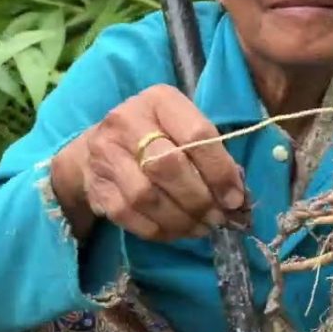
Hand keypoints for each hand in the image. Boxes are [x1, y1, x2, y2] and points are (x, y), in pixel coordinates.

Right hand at [50, 84, 246, 241]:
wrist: (98, 147)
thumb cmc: (156, 135)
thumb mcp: (184, 127)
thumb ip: (211, 154)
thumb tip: (236, 196)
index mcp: (159, 100)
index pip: (196, 134)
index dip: (220, 170)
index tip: (235, 197)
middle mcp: (127, 122)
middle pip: (168, 166)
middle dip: (200, 199)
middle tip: (218, 218)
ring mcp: (106, 155)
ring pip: (147, 197)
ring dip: (181, 219)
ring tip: (202, 227)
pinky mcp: (96, 187)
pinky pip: (130, 216)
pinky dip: (160, 229)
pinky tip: (178, 230)